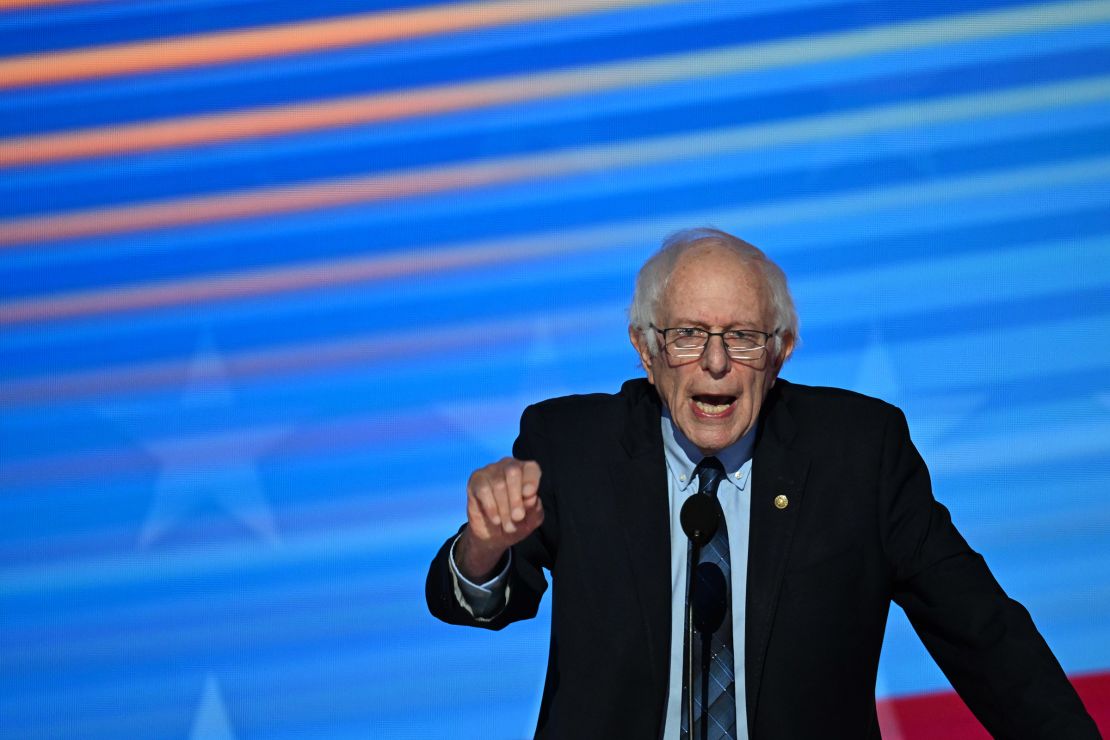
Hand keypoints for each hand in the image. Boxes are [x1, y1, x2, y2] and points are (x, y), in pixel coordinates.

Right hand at [457, 457, 543, 580]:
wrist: (494, 535)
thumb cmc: (517, 523)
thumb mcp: (532, 521)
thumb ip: (535, 509)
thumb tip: (532, 498)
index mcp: (527, 472)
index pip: (532, 468)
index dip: (531, 481)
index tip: (530, 499)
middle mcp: (509, 466)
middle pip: (513, 472)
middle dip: (515, 498)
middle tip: (517, 518)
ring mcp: (491, 470)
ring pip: (497, 483)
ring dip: (503, 508)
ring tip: (506, 524)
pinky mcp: (476, 480)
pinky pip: (482, 489)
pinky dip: (490, 507)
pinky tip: (495, 520)